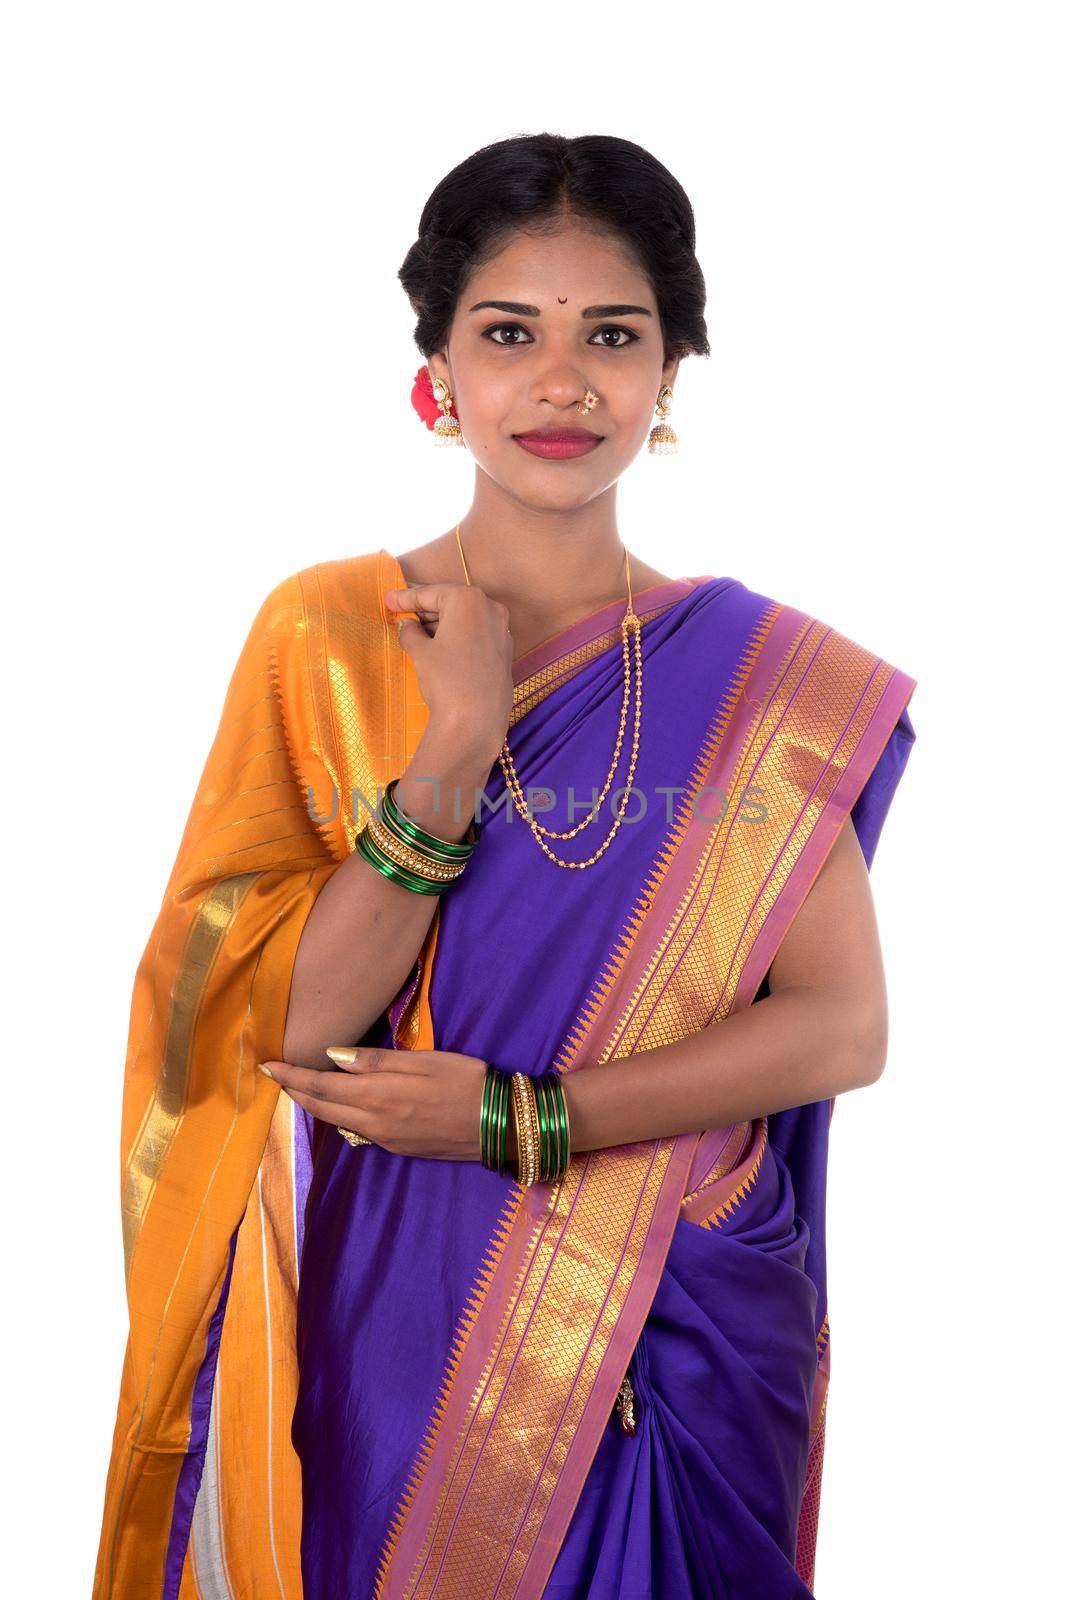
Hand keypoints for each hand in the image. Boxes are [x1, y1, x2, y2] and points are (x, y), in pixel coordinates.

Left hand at [259, 1044, 491, 1161]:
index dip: (291, 1076)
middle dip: (296, 1091)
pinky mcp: (399, 1148)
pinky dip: (339, 1115)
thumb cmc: (467, 1081)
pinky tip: (340, 1104)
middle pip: (322, 1109)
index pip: (321, 1086)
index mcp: (378, 1097)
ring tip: (300, 1086)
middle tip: (275, 1074)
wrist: (501, 1124)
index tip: (266, 1065)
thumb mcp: (424, 1061)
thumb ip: (377, 1061)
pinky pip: (357, 1130)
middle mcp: (375, 1124)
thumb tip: (333, 1055)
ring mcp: (386, 1140)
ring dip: (315, 1105)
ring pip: (337, 1122)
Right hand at [383, 581, 513, 754]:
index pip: (430, 593)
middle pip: (451, 603)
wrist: (476, 721)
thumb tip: (407, 626)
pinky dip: (458, 638)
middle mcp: (490, 608)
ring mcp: (502, 631)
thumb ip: (411, 632)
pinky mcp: (505, 652)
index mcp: (468, 599)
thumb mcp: (421, 652)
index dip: (405, 597)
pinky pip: (476, 636)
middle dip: (425, 610)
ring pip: (465, 620)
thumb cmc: (446, 679)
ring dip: (441, 625)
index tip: (388, 600)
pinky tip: (440, 649)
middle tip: (401, 615)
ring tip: (416, 634)